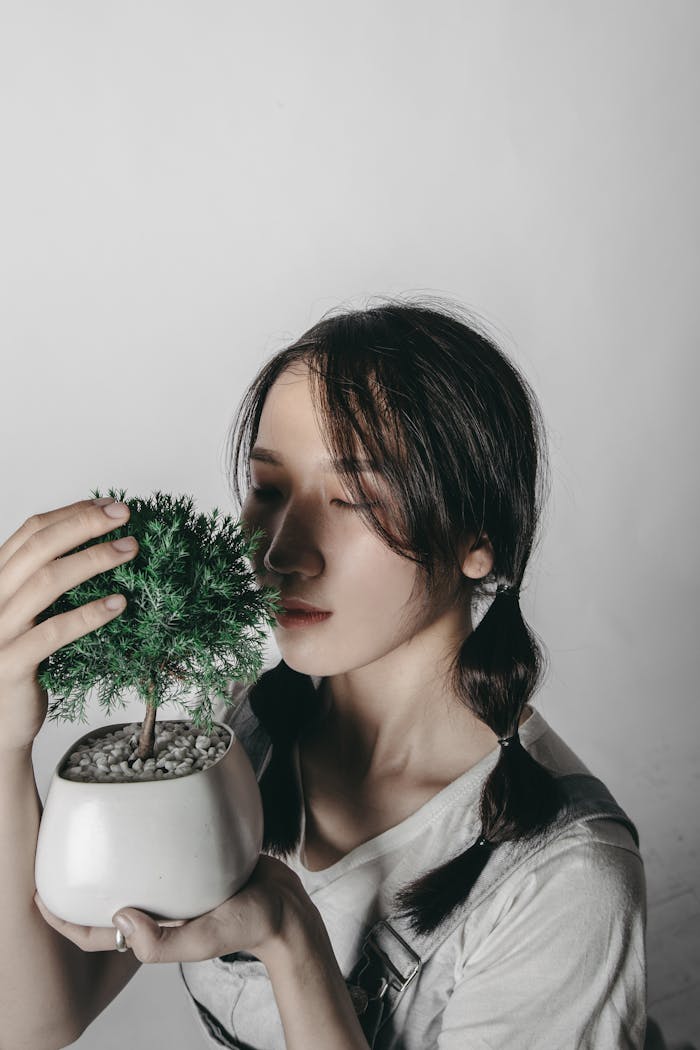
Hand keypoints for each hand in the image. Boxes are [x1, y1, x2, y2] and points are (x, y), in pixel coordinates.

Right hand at [0, 497, 137, 751]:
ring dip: (93, 559)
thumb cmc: (17, 665)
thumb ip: (44, 584)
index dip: (69, 513)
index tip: (107, 504)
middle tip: (124, 514)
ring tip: (129, 549)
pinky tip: (119, 604)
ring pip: (46, 583)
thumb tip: (95, 545)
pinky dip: (89, 614)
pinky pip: (54, 632)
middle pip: (38, 548)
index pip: (29, 533)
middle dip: (83, 524)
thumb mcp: (25, 616)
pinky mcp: (11, 664)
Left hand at [33, 853, 313, 964]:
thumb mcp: (204, 938)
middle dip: (81, 883)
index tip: (38, 896)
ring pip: (132, 872)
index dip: (63, 918)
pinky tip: (143, 813)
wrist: (287, 906)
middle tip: (60, 854)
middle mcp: (159, 907)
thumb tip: (120, 917)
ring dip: (111, 857)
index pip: (96, 932)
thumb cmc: (249, 925)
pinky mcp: (194, 862)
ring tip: (93, 828)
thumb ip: (162, 941)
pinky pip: (161, 851)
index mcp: (153, 930)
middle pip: (108, 897)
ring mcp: (176, 885)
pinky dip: (146, 836)